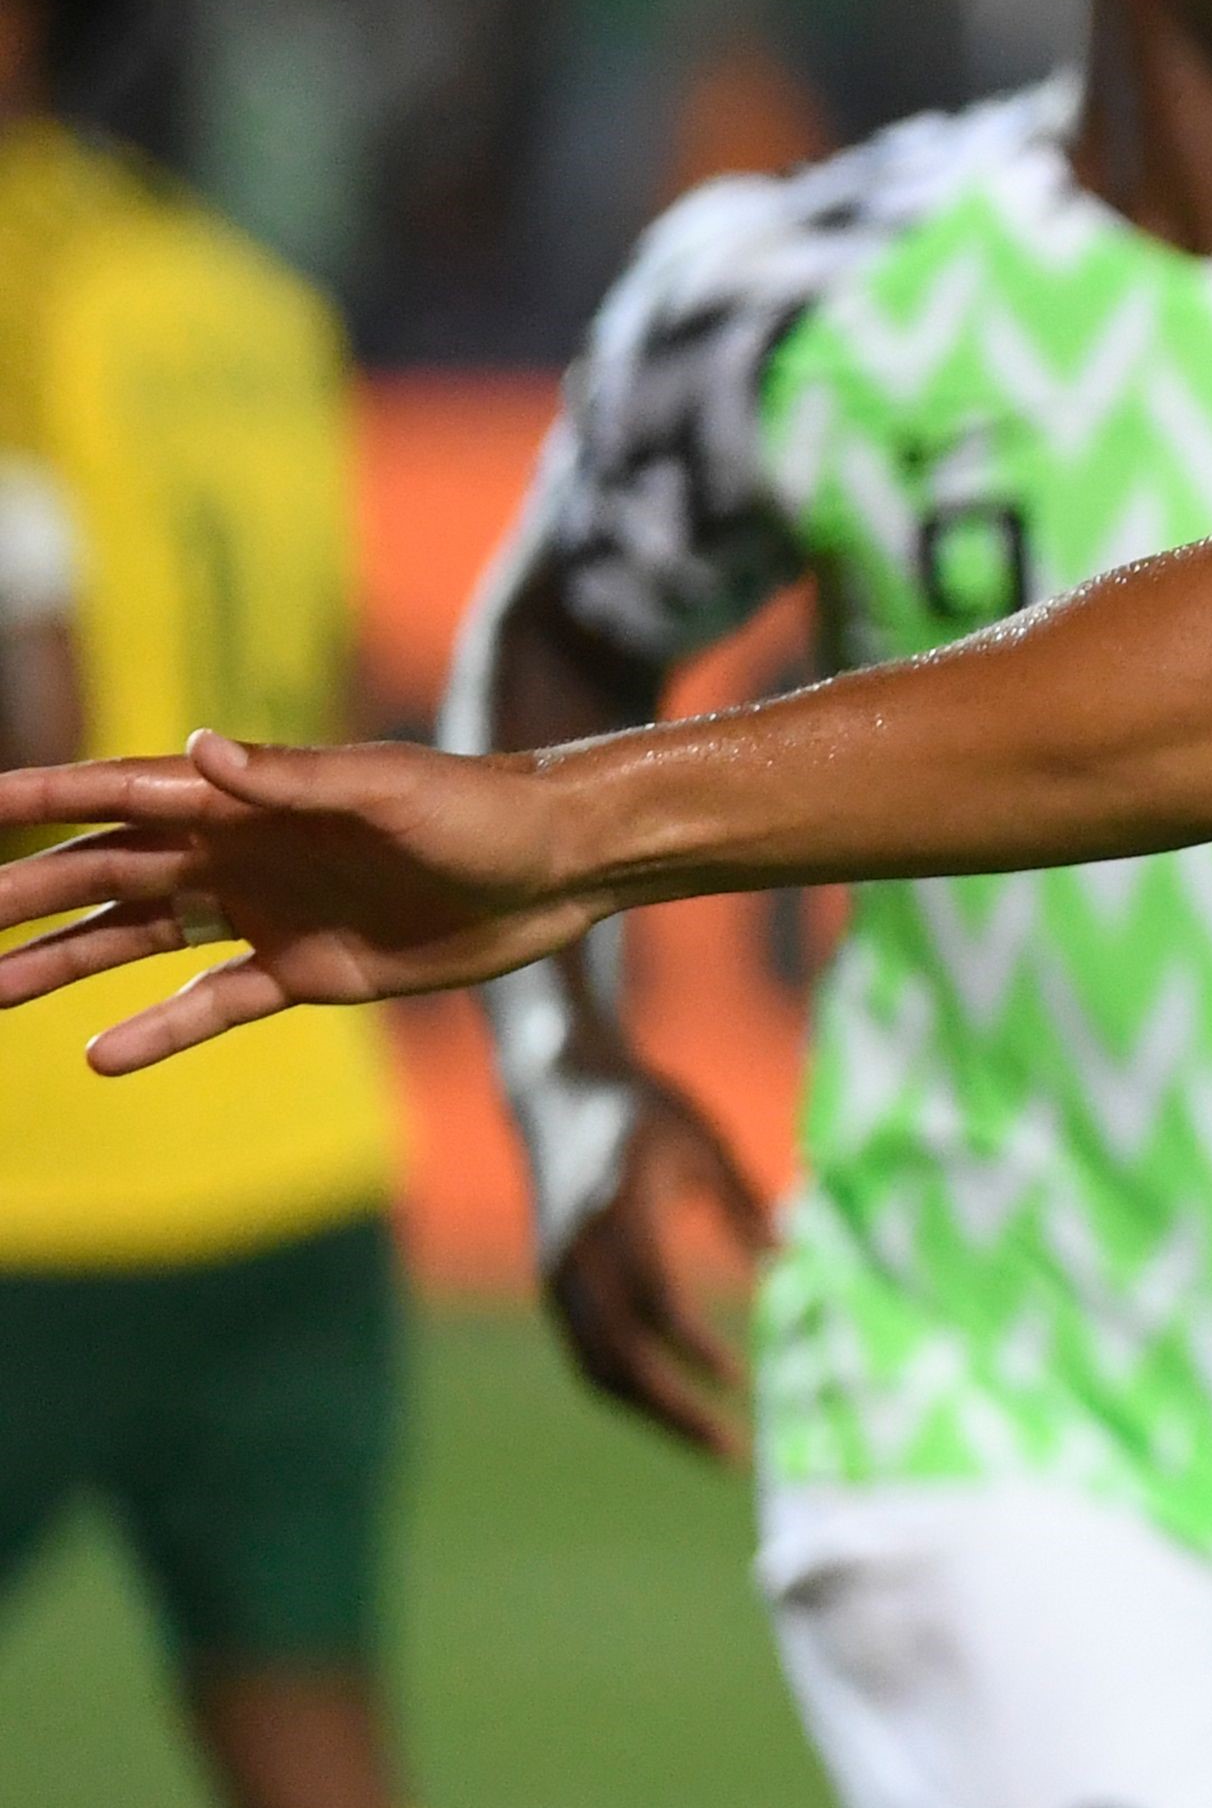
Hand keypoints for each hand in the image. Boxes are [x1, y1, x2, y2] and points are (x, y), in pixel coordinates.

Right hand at [0, 735, 596, 1069]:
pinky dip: (156, 1029)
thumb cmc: (483, 809)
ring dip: (62, 962)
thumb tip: (195, 750)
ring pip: (137, 939)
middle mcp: (243, 850)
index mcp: (251, 798)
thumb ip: (293, 777)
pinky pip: (211, 1003)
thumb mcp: (391, 789)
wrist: (562, 866)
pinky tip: (99, 1056)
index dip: (44, 797)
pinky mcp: (306, 968)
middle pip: (108, 871)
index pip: (123, 794)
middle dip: (26, 892)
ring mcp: (269, 910)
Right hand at [549, 1075, 770, 1461]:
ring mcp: (557, 1275)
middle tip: (732, 1451)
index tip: (738, 1379)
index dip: (691, 1344)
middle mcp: (577, 1252)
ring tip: (713, 1446)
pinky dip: (628, 1392)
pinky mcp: (553, 1289)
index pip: (652, 1295)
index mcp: (616, 1209)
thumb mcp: (704, 1139)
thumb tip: (788, 1258)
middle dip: (671, 1409)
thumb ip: (743, 1201)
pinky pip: (585, 1355)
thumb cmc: (646, 1110)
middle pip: (615, 1352)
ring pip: (594, 1366)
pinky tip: (676, 1412)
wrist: (555, 1092)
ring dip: (650, 1415)